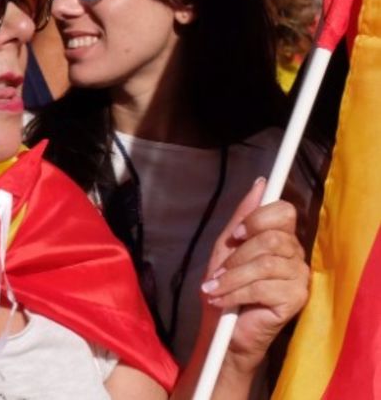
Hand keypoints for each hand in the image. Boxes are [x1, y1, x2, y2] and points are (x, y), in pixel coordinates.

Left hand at [198, 178, 309, 373]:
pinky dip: (235, 292)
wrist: (222, 330)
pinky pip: (264, 287)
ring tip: (215, 288)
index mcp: (282, 239)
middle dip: (237, 255)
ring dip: (232, 277)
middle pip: (272, 238)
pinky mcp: (297, 300)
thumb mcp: (227, 247)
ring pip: (266, 263)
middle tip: (219, 271)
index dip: (257, 219)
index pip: (284, 211)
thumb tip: (262, 183)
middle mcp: (296, 256)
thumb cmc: (225, 287)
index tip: (236, 234)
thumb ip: (243, 216)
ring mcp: (299, 278)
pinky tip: (222, 300)